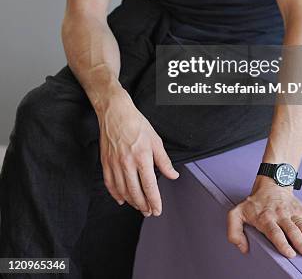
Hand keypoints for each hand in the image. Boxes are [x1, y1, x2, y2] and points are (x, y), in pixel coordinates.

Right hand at [95, 86, 178, 215]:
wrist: (115, 113)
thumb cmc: (136, 124)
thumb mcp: (155, 140)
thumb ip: (164, 161)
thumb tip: (173, 175)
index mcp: (142, 157)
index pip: (149, 186)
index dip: (154, 201)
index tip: (158, 209)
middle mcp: (127, 163)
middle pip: (135, 192)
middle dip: (144, 206)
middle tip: (149, 212)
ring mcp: (114, 164)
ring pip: (122, 191)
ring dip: (132, 202)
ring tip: (139, 206)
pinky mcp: (105, 163)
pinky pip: (110, 184)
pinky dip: (116, 195)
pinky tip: (122, 199)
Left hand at [227, 176, 301, 257]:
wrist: (270, 183)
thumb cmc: (254, 203)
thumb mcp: (237, 213)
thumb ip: (234, 231)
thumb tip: (243, 248)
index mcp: (266, 218)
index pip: (275, 231)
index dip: (282, 242)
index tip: (290, 252)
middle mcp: (281, 215)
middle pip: (292, 230)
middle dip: (301, 243)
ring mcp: (293, 213)